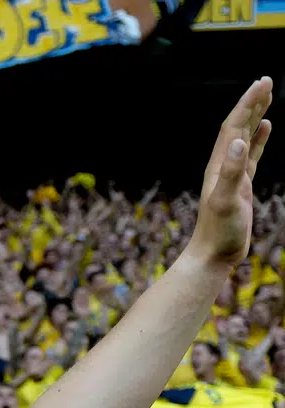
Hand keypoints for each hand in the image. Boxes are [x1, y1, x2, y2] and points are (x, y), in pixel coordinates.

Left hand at [187, 78, 272, 267]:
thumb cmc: (218, 232)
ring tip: (266, 96)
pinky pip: (252, 154)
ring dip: (255, 116)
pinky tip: (266, 128)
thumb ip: (232, 173)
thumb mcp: (226, 201)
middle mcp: (224, 165)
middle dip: (252, 103)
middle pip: (239, 126)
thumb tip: (238, 142)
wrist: (213, 255)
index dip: (247, 104)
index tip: (262, 83)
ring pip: (246, 137)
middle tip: (266, 80)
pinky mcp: (242, 184)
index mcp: (220, 165)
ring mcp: (233, 174)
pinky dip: (259, 138)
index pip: (234, 127)